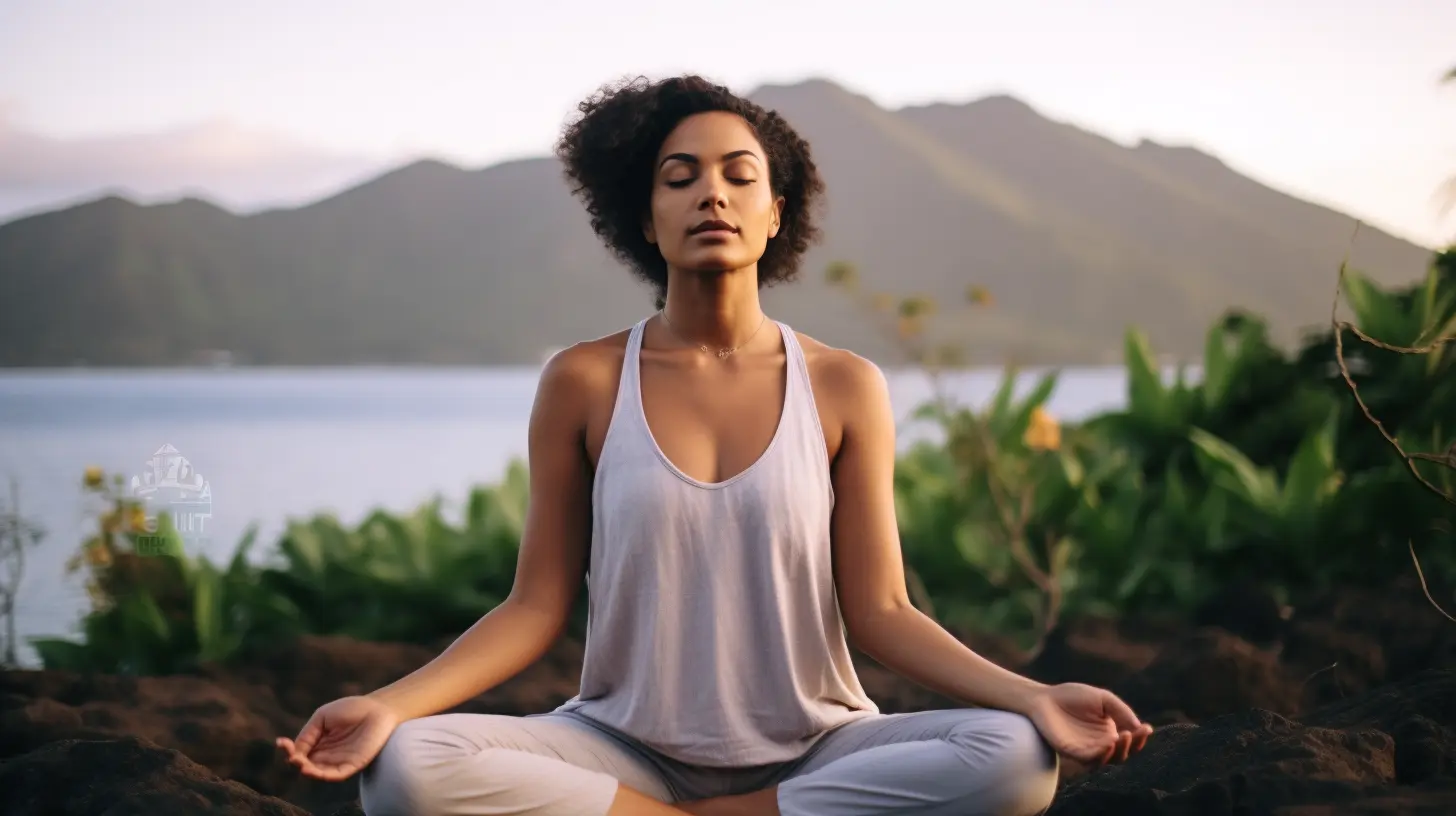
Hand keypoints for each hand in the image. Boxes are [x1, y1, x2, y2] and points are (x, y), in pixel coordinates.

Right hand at [275, 695, 401, 781]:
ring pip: (318, 773)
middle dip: (296, 762)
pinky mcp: (353, 765)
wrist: (378, 708)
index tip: (280, 743)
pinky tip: (311, 770)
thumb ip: (308, 733)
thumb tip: (293, 750)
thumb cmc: (352, 708)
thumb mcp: (323, 717)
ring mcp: (340, 761)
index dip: (289, 750)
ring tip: (299, 763)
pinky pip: (335, 775)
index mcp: (319, 742)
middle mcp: (328, 754)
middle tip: (291, 756)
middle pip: (306, 764)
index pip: (300, 752)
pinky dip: (322, 775)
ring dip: (306, 770)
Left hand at [1024, 683, 1152, 766]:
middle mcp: (1099, 744)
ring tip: (1122, 736)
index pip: (1130, 741)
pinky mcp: (1071, 752)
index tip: (1147, 728)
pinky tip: (1108, 743)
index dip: (1140, 738)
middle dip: (1131, 745)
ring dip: (1117, 751)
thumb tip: (1140, 727)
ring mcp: (1085, 750)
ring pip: (1107, 760)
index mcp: (1109, 732)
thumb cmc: (1072, 696)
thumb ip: (1121, 711)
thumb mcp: (1103, 699)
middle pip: (1122, 754)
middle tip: (1132, 733)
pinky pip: (1089, 759)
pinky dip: (1100, 754)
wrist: (1044, 697)